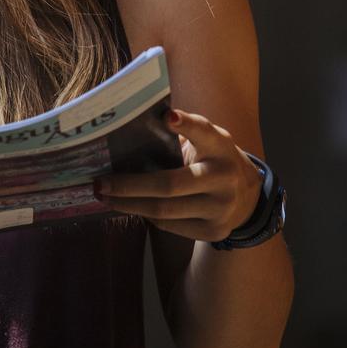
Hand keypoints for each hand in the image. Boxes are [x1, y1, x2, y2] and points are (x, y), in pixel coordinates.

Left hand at [94, 108, 263, 241]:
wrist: (247, 196)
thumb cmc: (209, 159)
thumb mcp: (205, 141)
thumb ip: (180, 132)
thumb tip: (128, 123)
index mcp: (220, 146)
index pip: (204, 132)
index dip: (187, 125)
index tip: (167, 116)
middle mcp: (224, 177)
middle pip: (169, 184)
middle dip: (129, 185)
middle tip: (99, 183)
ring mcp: (221, 207)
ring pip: (164, 209)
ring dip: (128, 204)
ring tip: (104, 197)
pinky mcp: (214, 231)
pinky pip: (169, 225)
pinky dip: (146, 215)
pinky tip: (130, 207)